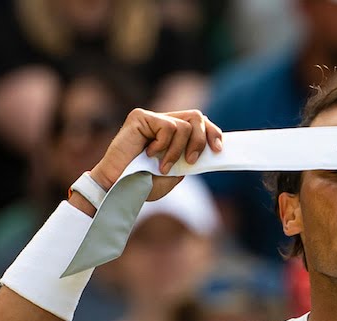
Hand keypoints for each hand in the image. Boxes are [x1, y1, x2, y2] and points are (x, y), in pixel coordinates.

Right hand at [89, 108, 222, 201]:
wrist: (118, 188)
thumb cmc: (142, 184)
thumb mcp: (174, 175)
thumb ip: (189, 160)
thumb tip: (207, 149)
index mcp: (174, 136)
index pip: (200, 124)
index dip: (212, 133)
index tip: (218, 150)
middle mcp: (164, 123)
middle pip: (197, 117)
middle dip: (201, 140)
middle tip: (190, 161)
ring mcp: (152, 118)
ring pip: (184, 125)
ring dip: (177, 151)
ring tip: (162, 165)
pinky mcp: (140, 116)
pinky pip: (168, 127)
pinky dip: (164, 146)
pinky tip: (149, 154)